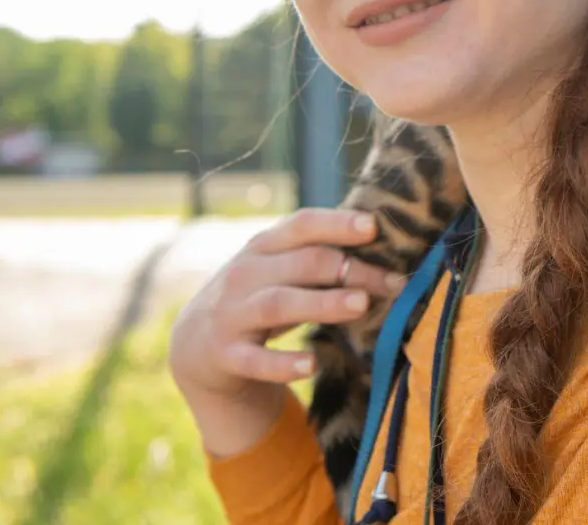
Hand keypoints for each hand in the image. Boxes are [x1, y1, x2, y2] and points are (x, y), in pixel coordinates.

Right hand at [169, 209, 404, 408]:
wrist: (194, 345)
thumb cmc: (258, 297)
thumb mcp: (278, 270)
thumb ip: (320, 258)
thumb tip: (387, 252)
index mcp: (264, 246)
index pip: (301, 225)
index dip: (337, 224)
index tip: (373, 227)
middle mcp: (246, 274)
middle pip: (303, 264)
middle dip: (350, 271)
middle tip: (392, 282)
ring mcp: (233, 314)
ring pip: (280, 304)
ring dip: (322, 303)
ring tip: (360, 305)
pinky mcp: (227, 354)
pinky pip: (255, 359)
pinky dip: (282, 363)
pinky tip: (311, 364)